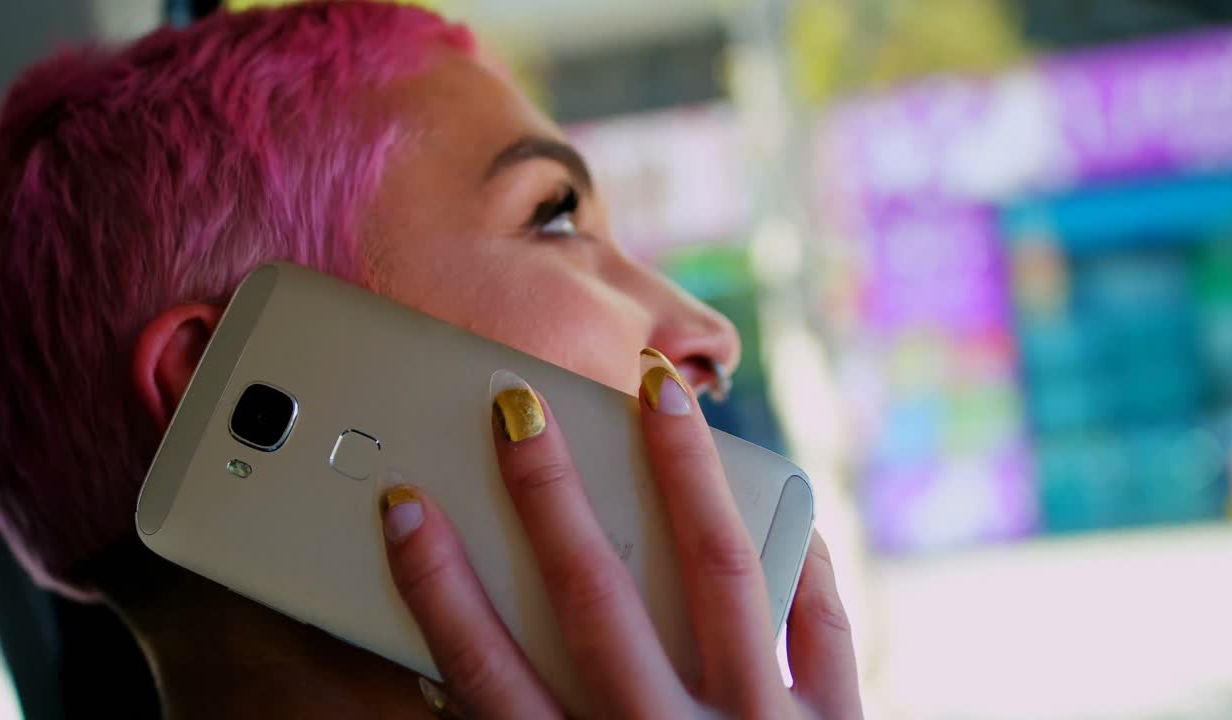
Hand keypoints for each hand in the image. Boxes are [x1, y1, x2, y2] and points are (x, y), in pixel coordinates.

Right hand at [379, 349, 862, 718]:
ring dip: (683, 475)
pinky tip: (791, 503)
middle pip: (594, 598)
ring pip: (717, 575)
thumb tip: (452, 691)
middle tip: (520, 408)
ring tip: (663, 397)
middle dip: (549, 496)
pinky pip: (827, 628)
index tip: (405, 509)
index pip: (487, 674)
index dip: (438, 587)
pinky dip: (808, 559)